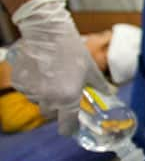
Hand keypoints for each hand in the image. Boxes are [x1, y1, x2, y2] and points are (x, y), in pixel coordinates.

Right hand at [8, 0, 111, 134]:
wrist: (47, 32)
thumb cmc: (72, 50)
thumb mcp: (91, 70)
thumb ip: (100, 87)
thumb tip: (109, 94)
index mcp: (68, 98)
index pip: (67, 126)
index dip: (70, 128)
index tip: (72, 127)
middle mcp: (48, 98)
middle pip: (51, 114)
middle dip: (57, 107)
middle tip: (63, 92)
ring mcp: (31, 91)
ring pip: (38, 102)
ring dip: (44, 95)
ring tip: (52, 76)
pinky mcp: (18, 82)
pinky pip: (26, 91)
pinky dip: (32, 85)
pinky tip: (40, 71)